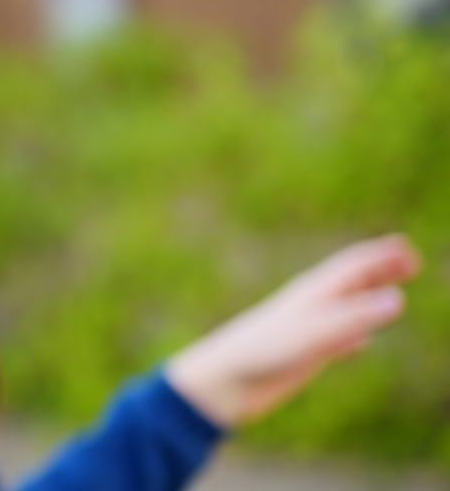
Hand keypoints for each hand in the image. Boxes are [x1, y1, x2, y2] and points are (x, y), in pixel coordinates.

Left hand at [167, 234, 421, 426]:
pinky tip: (360, 345)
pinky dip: (353, 338)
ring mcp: (306, 331)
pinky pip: (334, 342)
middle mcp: (310, 308)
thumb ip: (353, 318)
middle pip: (351, 283)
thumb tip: (398, 299)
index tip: (407, 248)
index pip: (352, 267)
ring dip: (370, 301)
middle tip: (411, 260)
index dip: (381, 256)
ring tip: (393, 295)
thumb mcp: (313, 334)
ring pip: (344, 310)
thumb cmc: (262, 353)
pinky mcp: (301, 356)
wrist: (221, 383)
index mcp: (312, 294)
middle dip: (381, 271)